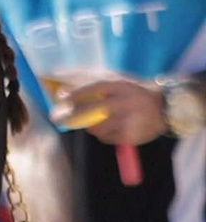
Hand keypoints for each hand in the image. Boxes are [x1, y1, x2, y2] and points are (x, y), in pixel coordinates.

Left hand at [48, 73, 165, 146]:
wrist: (164, 108)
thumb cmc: (136, 93)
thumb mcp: (120, 82)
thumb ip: (98, 85)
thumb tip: (69, 89)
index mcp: (119, 87)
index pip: (92, 90)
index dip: (74, 95)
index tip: (61, 98)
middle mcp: (121, 104)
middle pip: (89, 112)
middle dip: (71, 116)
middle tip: (58, 118)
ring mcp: (125, 121)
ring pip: (95, 128)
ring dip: (89, 126)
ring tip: (94, 121)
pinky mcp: (128, 137)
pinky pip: (105, 138)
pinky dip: (102, 135)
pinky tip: (109, 128)